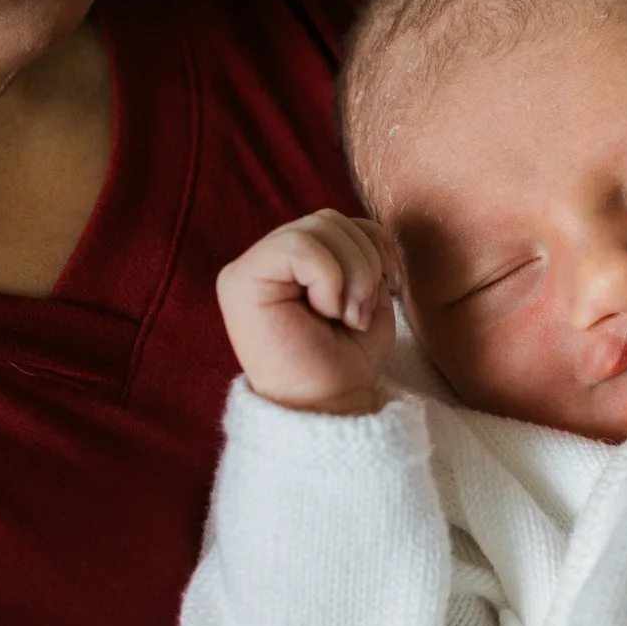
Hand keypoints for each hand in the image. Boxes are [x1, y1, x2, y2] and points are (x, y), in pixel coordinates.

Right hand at [217, 210, 402, 415]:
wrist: (331, 405)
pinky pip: (296, 246)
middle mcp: (267, 261)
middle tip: (358, 313)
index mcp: (295, 262)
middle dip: (364, 262)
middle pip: (329, 219)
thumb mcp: (365, 294)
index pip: (338, 221)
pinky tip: (325, 311)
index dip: (374, 246)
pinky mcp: (240, 281)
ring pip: (316, 227)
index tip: (386, 288)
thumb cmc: (345, 360)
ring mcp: (249, 269)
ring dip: (351, 272)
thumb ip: (360, 251)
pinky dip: (328, 277)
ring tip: (345, 316)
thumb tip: (367, 229)